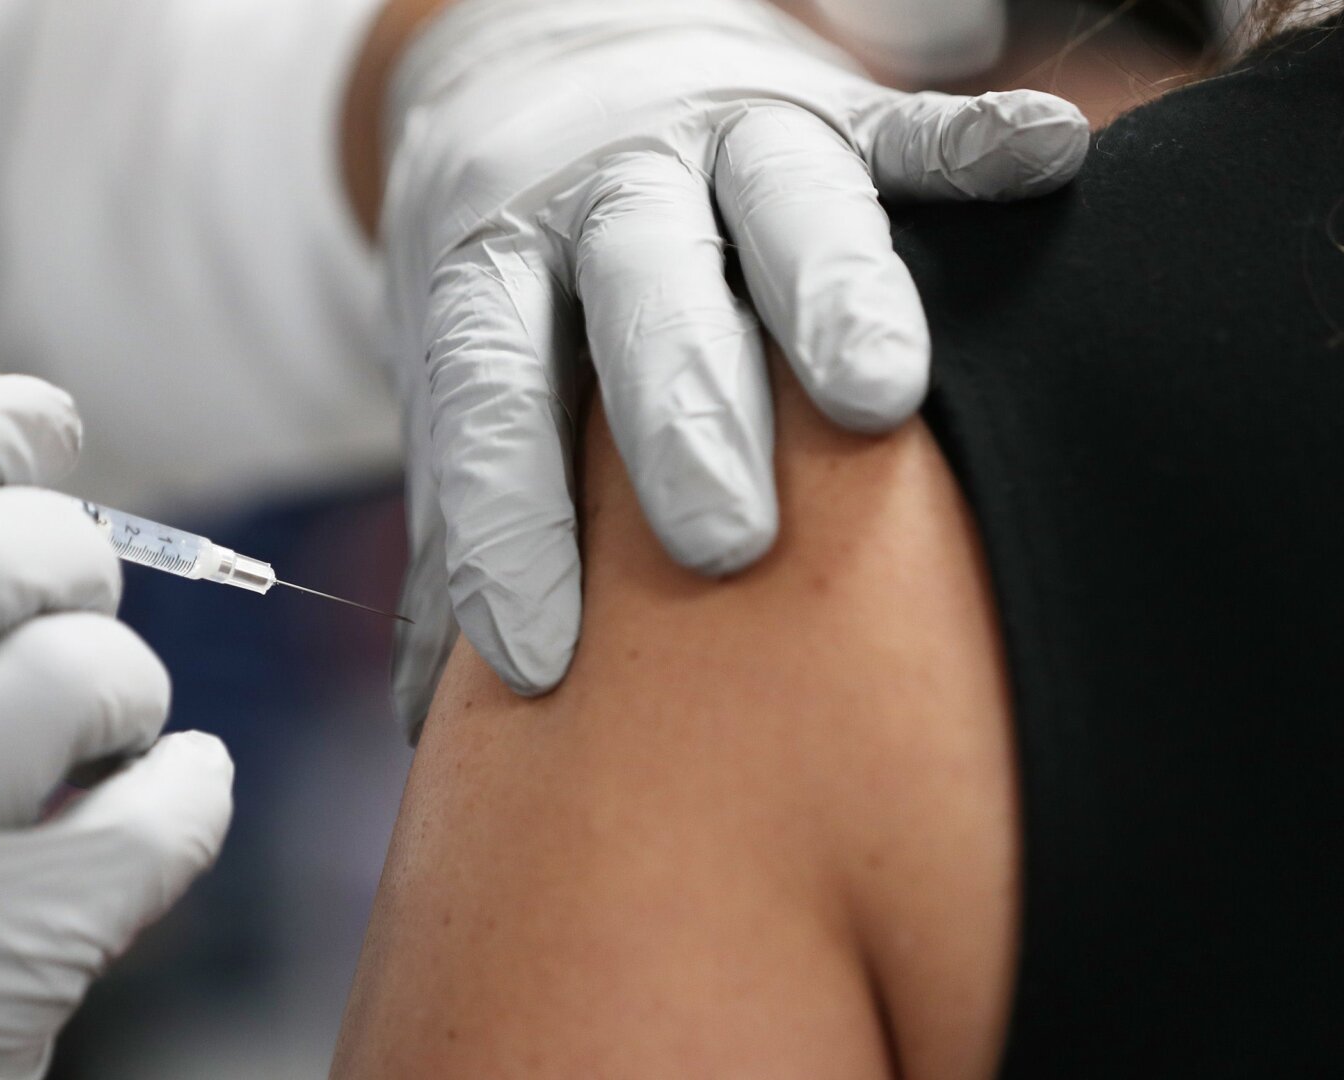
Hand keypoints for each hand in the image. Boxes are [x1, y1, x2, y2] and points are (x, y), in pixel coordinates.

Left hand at [379, 0, 1089, 728]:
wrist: (540, 64)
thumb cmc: (519, 280)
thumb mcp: (460, 371)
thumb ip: (461, 520)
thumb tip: (436, 722)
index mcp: (492, 264)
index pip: (491, 395)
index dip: (508, 521)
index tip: (536, 657)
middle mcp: (603, 194)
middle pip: (643, 298)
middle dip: (684, 418)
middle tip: (720, 544)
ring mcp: (718, 139)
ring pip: (780, 204)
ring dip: (832, 294)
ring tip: (876, 398)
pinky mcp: (827, 104)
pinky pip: (903, 125)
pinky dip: (969, 146)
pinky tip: (1048, 161)